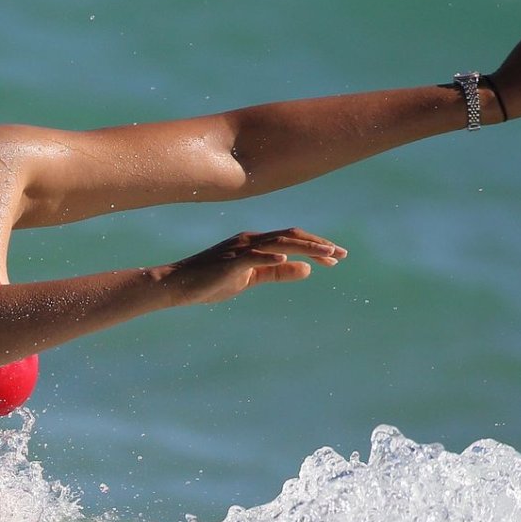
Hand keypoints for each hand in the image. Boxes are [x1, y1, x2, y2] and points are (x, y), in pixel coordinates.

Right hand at [162, 227, 346, 306]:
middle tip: (342, 254)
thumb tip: (308, 269)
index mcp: (257, 243)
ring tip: (327, 255)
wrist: (178, 285)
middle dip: (319, 244)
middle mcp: (251, 240)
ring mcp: (240, 249)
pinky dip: (270, 256)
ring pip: (279, 243)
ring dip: (305, 248)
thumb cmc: (212, 281)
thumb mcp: (251, 279)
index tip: (337, 258)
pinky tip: (286, 259)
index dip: (316, 247)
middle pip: (292, 236)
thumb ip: (278, 273)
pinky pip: (252, 257)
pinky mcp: (229, 262)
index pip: (293, 240)